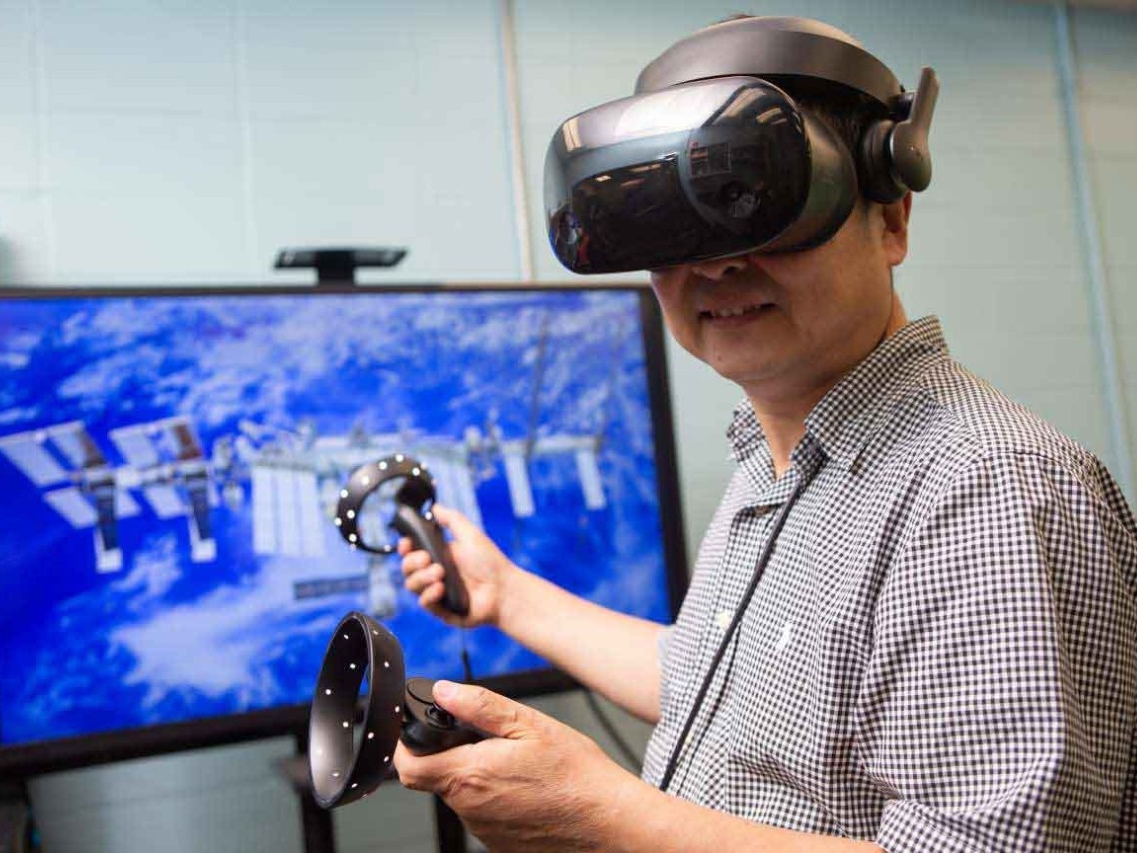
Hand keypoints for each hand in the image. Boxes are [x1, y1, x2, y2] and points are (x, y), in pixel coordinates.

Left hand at [395, 681, 638, 850]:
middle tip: (481, 737)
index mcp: (471, 775)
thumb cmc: (576, 773)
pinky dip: (494, 796)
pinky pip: (483, 814)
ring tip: (515, 761)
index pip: (408, 767)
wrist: (608, 820)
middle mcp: (470, 809)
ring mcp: (484, 830)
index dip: (405, 745)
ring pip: (461, 795)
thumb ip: (479, 705)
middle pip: (436, 778)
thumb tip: (444, 691)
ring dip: (475, 774)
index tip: (417, 729)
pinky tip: (524, 785)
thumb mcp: (528, 723)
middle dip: (449, 754)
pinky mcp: (499, 844)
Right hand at [398, 504, 516, 627]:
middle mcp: (434, 574)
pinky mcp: (441, 610)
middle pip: (407, 569)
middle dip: (412, 562)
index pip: (411, 552)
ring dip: (422, 578)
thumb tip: (434, 507)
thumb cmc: (490, 562)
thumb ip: (451, 519)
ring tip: (440, 573)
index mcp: (439, 556)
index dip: (405, 548)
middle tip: (428, 559)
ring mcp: (437, 592)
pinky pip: (424, 603)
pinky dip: (429, 594)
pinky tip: (441, 588)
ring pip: (411, 586)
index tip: (407, 544)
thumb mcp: (470, 534)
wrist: (504, 589)